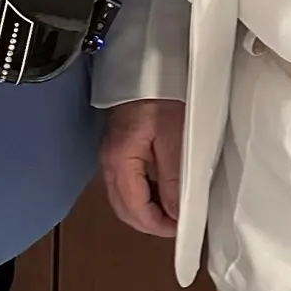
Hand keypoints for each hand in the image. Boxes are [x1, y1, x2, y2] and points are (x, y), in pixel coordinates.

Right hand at [102, 97, 184, 236]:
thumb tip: (175, 214)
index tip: (181, 228)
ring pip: (124, 198)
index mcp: (120, 161)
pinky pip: (127, 183)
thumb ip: (174, 179)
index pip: (134, 210)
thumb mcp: (176, 137)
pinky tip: (163, 189)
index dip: (158, 226)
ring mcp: (111, 155)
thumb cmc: (163, 94)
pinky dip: (143, 194)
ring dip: (146, 210)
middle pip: (124, 209)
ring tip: (174, 208)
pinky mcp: (119, 148)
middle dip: (150, 222)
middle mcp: (109, 162)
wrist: (150, 62)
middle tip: (177, 224)